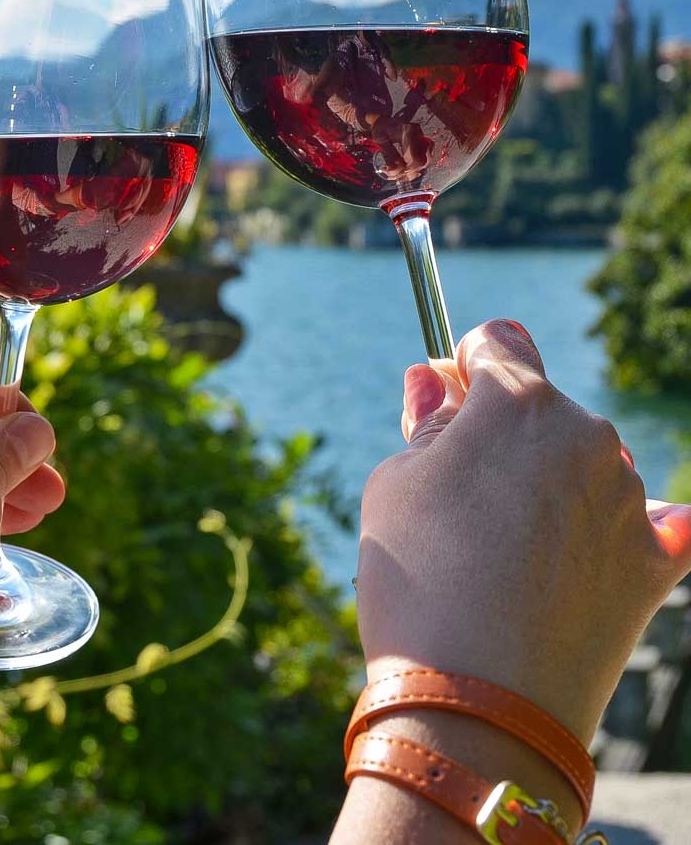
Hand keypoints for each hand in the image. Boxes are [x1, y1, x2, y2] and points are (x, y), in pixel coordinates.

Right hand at [358, 318, 690, 743]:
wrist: (477, 709)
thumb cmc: (417, 583)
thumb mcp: (393, 486)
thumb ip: (425, 421)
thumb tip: (434, 378)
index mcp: (518, 403)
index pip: (498, 342)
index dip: (465, 367)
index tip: (446, 406)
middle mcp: (587, 434)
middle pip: (543, 407)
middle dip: (504, 435)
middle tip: (461, 500)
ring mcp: (630, 497)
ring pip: (586, 462)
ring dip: (553, 484)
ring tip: (506, 555)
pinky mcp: (656, 561)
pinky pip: (651, 521)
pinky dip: (621, 528)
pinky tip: (588, 557)